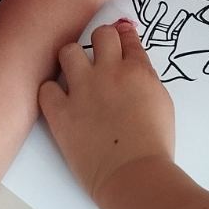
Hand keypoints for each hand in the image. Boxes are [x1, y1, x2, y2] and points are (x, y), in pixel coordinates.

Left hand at [40, 23, 174, 202]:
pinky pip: (46, 88)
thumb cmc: (155, 145)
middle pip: (100, 35)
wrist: (134, 174)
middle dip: (101, 41)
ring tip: (76, 75)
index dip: (123, 35)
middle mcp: (109, 73)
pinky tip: (60, 102)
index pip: (127, 38)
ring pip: (68, 52)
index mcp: (137, 71)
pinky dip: (52, 93)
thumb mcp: (162, 103)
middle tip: (100, 56)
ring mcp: (83, 90)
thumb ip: (146, 81)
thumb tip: (132, 73)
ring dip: (73, 61)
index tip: (120, 36)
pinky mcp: (61, 113)